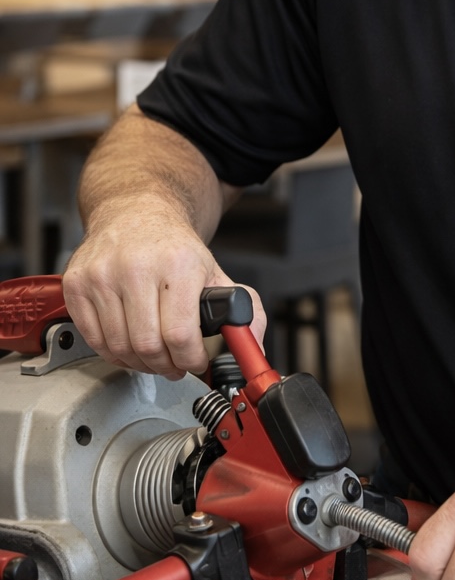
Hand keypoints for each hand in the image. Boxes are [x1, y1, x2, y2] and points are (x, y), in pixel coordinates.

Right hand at [63, 205, 266, 379]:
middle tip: (175, 366)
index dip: (190, 359)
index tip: (195, 362)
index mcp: (178, 265)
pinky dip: (113, 352)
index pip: (180, 334)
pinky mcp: (77, 283)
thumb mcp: (217, 273)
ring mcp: (101, 275)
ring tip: (154, 357)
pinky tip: (129, 346)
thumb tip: (253, 344)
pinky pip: (93, 338)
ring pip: (119, 347)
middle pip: (148, 346)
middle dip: (166, 366)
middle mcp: (136, 267)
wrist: (134, 213)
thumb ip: (246, 309)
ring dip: (140, 363)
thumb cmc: (174, 249)